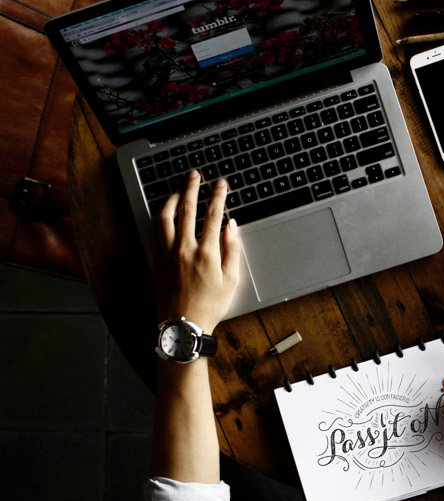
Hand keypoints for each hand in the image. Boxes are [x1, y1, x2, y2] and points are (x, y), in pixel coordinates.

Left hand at [151, 171, 240, 332]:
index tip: (221, 184)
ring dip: (172, 199)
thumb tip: (231, 226)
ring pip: (166, 217)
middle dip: (192, 188)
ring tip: (178, 190)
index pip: (212, 215)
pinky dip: (160, 218)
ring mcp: (168, 254)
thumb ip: (232, 250)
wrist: (184, 325)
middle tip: (195, 175)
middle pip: (187, 209)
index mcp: (207, 253)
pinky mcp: (157, 261)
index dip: (218, 196)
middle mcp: (184, 249)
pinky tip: (164, 213)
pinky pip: (155, 232)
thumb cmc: (210, 306)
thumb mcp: (231, 280)